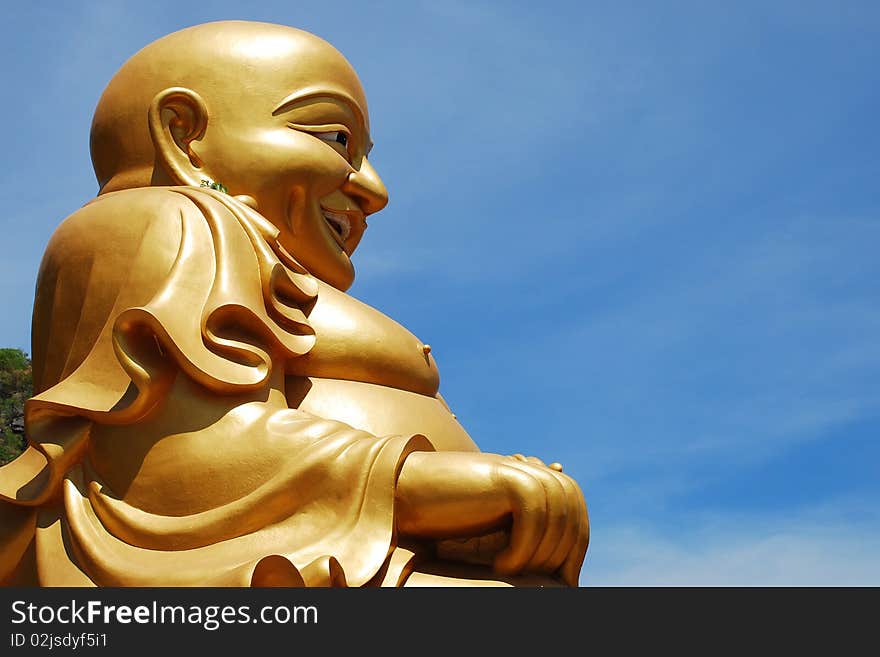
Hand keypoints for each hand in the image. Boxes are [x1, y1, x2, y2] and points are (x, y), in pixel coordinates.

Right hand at [395, 451, 588, 585]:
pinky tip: (500, 564)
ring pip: (558, 520)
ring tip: (509, 570)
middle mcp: (533, 473)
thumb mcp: (494, 530)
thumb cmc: (448, 517)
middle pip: (574, 518)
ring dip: (538, 554)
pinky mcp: (505, 477)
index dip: (574, 551)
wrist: (407, 492)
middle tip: (538, 581)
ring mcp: (520, 471)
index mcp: (535, 482)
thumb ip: (527, 536)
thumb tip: (565, 575)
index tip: (563, 583)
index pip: (577, 517)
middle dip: (563, 555)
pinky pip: (533, 519)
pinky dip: (521, 549)